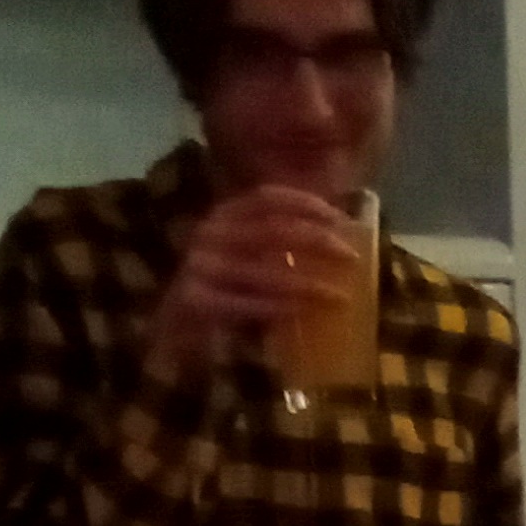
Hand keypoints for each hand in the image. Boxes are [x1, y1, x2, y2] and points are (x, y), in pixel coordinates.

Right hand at [146, 185, 366, 372]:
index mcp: (224, 214)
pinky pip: (247, 304)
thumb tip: (338, 233)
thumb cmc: (224, 287)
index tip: (340, 219)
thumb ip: (279, 240)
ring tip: (340, 296)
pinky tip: (303, 313)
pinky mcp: (196, 301)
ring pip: (265, 272)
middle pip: (273, 230)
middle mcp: (209, 233)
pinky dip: (279, 309)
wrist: (174, 328)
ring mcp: (200, 267)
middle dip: (318, 242)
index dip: (306, 203)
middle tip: (350, 257)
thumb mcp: (248, 253)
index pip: (267, 197)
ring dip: (308, 284)